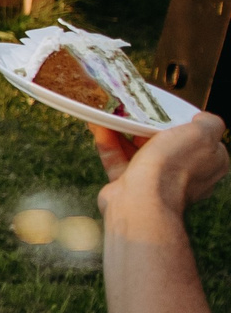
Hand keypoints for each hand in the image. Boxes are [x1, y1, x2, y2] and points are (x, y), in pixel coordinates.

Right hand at [96, 116, 228, 219]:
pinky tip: (101, 127)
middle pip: (169, 146)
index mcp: (208, 166)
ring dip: (126, 132)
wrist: (141, 200)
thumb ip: (210, 123)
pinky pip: (119, 161)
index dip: (191, 127)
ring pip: (141, 152)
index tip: (174, 114)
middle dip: (152, 127)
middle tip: (141, 111)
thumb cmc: (173, 167)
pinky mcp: (130, 186)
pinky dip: (110, 144)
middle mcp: (184, 176)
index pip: (205, 143)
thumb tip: (203, 119)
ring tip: (115, 115)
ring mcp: (156, 183)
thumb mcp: (203, 134)